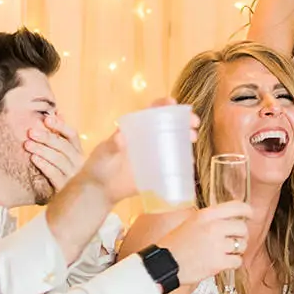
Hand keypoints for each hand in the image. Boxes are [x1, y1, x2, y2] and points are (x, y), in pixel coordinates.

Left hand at [26, 113, 84, 192]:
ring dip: (42, 150)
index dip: (60, 126)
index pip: (72, 135)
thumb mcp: (64, 154)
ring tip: (28, 144)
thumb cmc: (61, 173)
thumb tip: (58, 112)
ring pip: (59, 159)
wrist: (67, 204)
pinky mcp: (65, 189)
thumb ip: (61, 135)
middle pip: (64, 146)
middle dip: (47, 137)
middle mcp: (79, 164)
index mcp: (78, 153)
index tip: (47, 118)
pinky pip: (55, 174)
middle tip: (30, 132)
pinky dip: (44, 165)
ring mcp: (73, 177)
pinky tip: (34, 159)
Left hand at [78, 97, 199, 203]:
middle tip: (193, 124)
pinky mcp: (157, 171)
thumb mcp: (104, 152)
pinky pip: (173, 165)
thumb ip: (112, 144)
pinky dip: (183, 162)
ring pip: (173, 143)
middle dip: (183, 121)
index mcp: (135, 129)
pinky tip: (190, 163)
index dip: (163, 105)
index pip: (151, 113)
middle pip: (168, 126)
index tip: (174, 103)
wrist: (100, 190)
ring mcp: (153, 155)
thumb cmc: (100, 165)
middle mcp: (147, 140)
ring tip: (192, 139)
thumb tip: (120, 136)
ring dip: (185, 138)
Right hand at [163, 202, 251, 286]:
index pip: (236, 206)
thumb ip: (209, 219)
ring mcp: (217, 245)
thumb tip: (228, 219)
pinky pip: (238, 261)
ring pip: (242, 245)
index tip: (250, 214)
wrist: (165, 264)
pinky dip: (234, 263)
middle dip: (241, 234)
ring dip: (238, 249)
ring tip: (226, 252)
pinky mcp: (218, 263)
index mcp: (206, 215)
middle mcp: (214, 227)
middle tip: (235, 239)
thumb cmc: (174, 245)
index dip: (247, 210)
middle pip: (242, 227)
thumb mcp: (191, 223)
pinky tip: (224, 262)